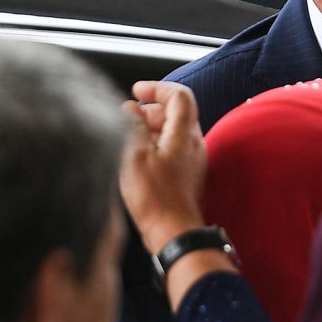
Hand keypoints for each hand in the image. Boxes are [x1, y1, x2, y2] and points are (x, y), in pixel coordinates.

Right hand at [119, 81, 207, 254]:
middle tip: (127, 115)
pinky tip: (136, 155)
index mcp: (185, 134)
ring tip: (127, 134)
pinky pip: (172, 148)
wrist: (174, 232)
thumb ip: (133, 127)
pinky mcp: (187, 174)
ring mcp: (193, 160)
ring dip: (151, 127)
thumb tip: (129, 109)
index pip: (179, 96)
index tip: (136, 90)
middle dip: (150, 108)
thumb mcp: (134, 156)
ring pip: (173, 131)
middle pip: (176, 112)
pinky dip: (155, 143)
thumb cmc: (155, 198)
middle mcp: (194, 143)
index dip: (157, 88)